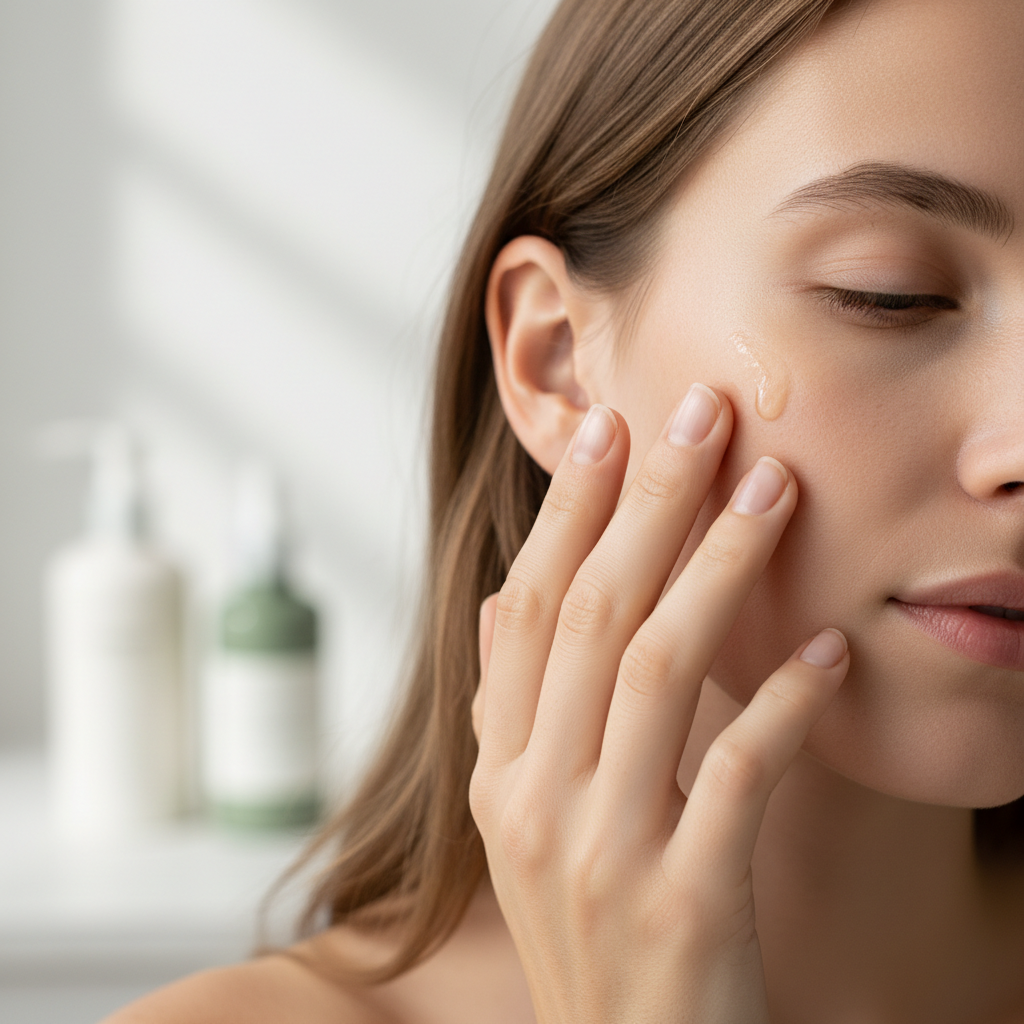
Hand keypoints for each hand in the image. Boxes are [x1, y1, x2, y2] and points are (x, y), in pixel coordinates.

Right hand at [469, 386, 848, 1022]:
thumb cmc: (596, 934)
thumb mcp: (532, 824)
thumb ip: (520, 714)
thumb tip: (510, 598)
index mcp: (498, 776)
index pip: (525, 611)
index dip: (566, 513)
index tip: (607, 427)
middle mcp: (534, 803)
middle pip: (591, 615)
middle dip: (646, 501)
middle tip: (698, 412)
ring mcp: (602, 855)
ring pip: (657, 670)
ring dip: (720, 568)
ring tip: (774, 490)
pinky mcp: (684, 905)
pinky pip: (739, 772)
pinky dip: (787, 701)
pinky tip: (825, 645)